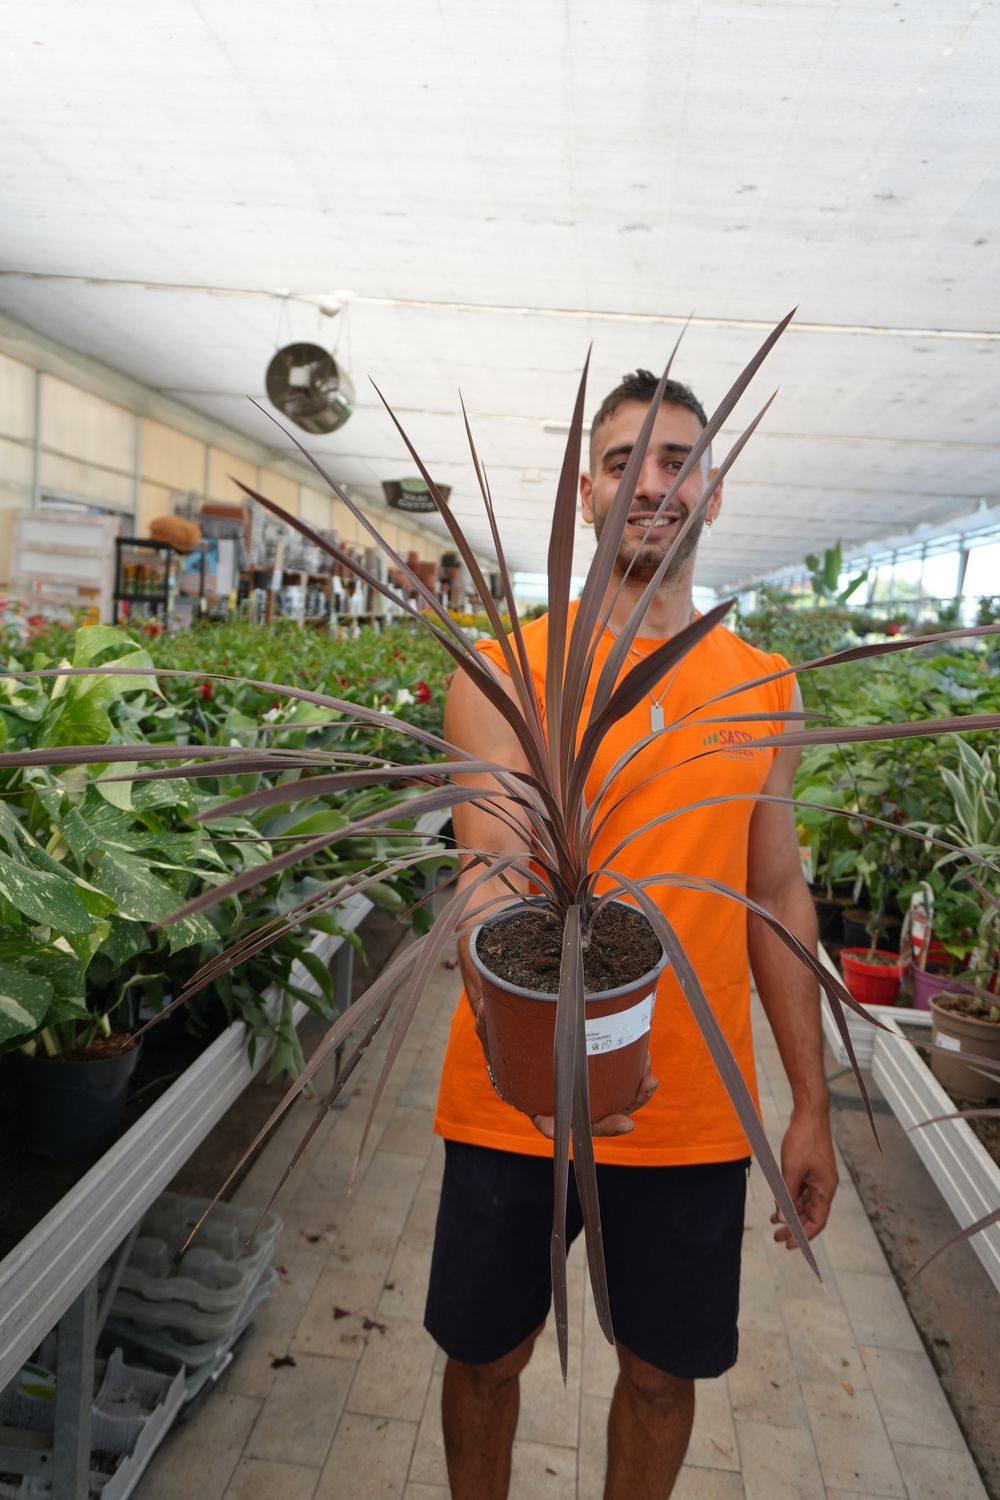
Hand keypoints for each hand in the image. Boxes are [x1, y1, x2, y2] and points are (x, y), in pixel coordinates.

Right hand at [474, 1001, 657, 1138]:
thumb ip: (488, 1024)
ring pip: (608, 1101)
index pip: (542, 1117)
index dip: (552, 1127)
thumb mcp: (490, 1024)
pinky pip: (617, 1078)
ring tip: (649, 1082)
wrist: (522, 1013)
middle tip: (627, 1123)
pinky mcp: (596, 1067)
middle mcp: (559, 1096)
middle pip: (585, 1119)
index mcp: (532, 1094)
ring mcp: (580, 1084)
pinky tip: (645, 1061)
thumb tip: (485, 1016)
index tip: (561, 1130)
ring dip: (631, 1098)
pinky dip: (633, 1074)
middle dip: (608, 1123)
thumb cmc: (504, 1025)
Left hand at [770, 1107, 838, 1248]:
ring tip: (774, 1223)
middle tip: (777, 1238)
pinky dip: (789, 1198)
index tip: (789, 1245)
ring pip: (803, 1203)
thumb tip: (782, 1217)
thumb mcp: (791, 1170)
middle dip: (794, 1227)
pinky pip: (800, 1190)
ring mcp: (817, 1178)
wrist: (809, 1113)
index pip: (817, 1222)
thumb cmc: (804, 1139)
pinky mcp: (810, 1170)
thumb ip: (786, 1195)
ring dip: (790, 1213)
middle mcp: (824, 1187)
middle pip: (810, 1215)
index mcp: (825, 1190)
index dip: (803, 1236)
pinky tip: (777, 1204)